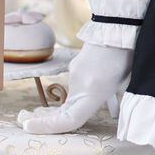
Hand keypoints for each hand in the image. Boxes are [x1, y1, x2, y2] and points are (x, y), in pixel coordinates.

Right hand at [16, 40, 132, 134]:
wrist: (117, 27)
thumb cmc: (127, 56)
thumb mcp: (125, 83)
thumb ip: (115, 101)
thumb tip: (115, 112)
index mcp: (92, 94)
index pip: (69, 120)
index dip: (48, 128)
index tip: (27, 127)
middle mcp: (79, 86)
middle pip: (64, 111)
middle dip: (45, 119)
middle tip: (28, 120)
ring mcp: (75, 74)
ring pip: (74, 96)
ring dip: (78, 102)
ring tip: (85, 98)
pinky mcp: (76, 65)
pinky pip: (78, 83)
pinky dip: (83, 90)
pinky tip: (98, 82)